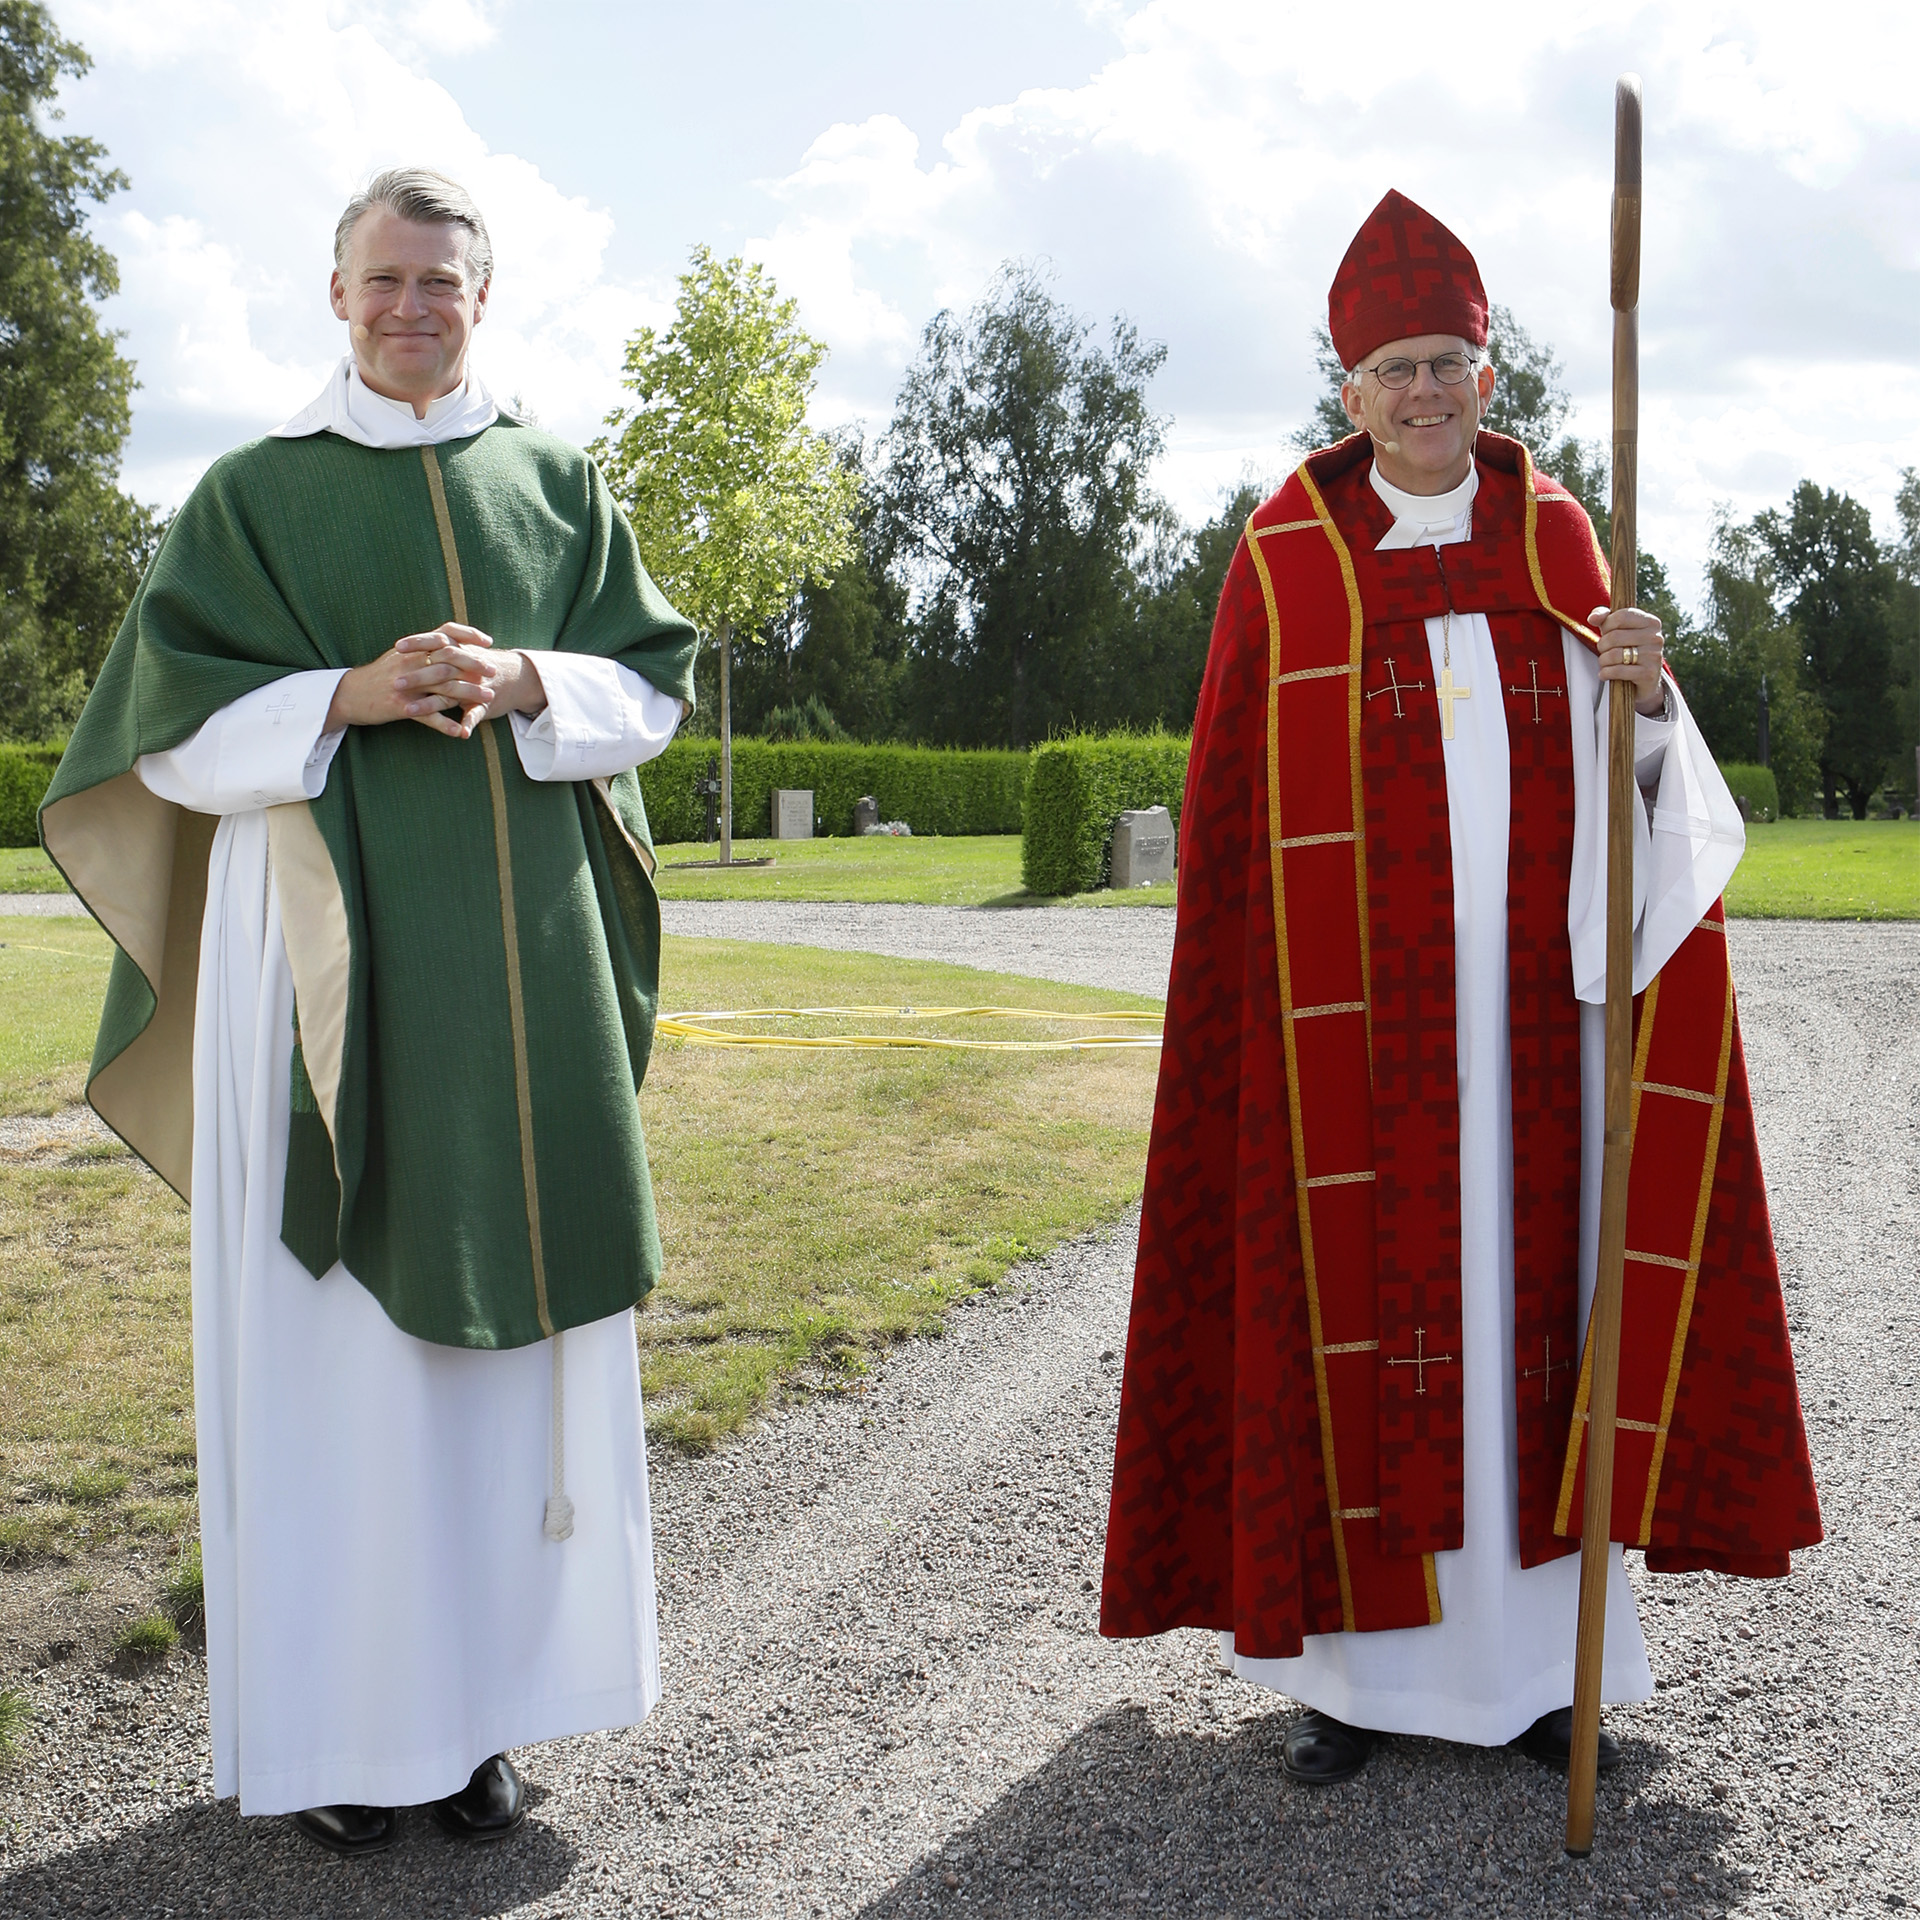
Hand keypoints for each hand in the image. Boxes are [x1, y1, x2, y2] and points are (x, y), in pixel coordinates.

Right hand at [323, 625, 546, 737]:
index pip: (445, 633)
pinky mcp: (401, 707)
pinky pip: (428, 716)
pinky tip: (462, 732)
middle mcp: (411, 662)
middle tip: (492, 671)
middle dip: (474, 664)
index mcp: (413, 649)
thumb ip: (423, 649)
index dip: (468, 634)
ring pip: (444, 687)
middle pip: (449, 659)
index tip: (488, 641)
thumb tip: (448, 641)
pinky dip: (446, 724)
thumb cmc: (378, 676)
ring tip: (488, 699)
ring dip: (469, 693)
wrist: (348, 694)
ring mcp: (406, 685)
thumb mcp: (399, 656)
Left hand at [1588, 605, 1666, 717]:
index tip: (1606, 632)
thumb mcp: (1618, 629)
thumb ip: (1605, 617)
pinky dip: (1605, 673)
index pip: (1621, 617)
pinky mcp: (1648, 674)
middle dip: (1602, 645)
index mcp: (1651, 622)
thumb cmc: (1628, 649)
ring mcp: (1653, 656)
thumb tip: (1593, 618)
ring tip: (1605, 662)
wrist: (1645, 679)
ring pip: (1614, 654)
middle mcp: (1655, 637)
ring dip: (1603, 660)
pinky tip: (1604, 674)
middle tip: (1604, 650)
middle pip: (1614, 636)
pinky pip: (1617, 671)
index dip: (1606, 625)